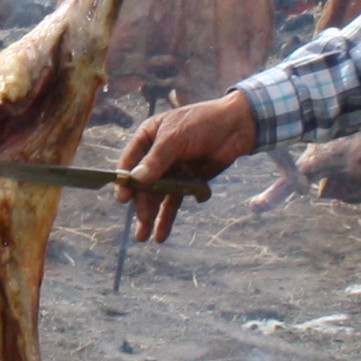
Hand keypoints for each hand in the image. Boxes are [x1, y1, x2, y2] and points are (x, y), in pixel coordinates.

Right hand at [115, 94, 256, 240]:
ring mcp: (171, 170)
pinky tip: (161, 234)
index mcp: (147, 138)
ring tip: (143, 237)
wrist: (236, 127)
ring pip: (156, 196)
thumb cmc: (202, 123)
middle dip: (141, 203)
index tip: (124, 198)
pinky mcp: (186, 182)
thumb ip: (157, 159)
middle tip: (142, 220)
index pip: (129, 162)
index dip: (125, 180)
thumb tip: (136, 179)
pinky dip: (167, 217)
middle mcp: (155, 156)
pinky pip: (174, 202)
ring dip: (150, 215)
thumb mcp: (176, 137)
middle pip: (143, 184)